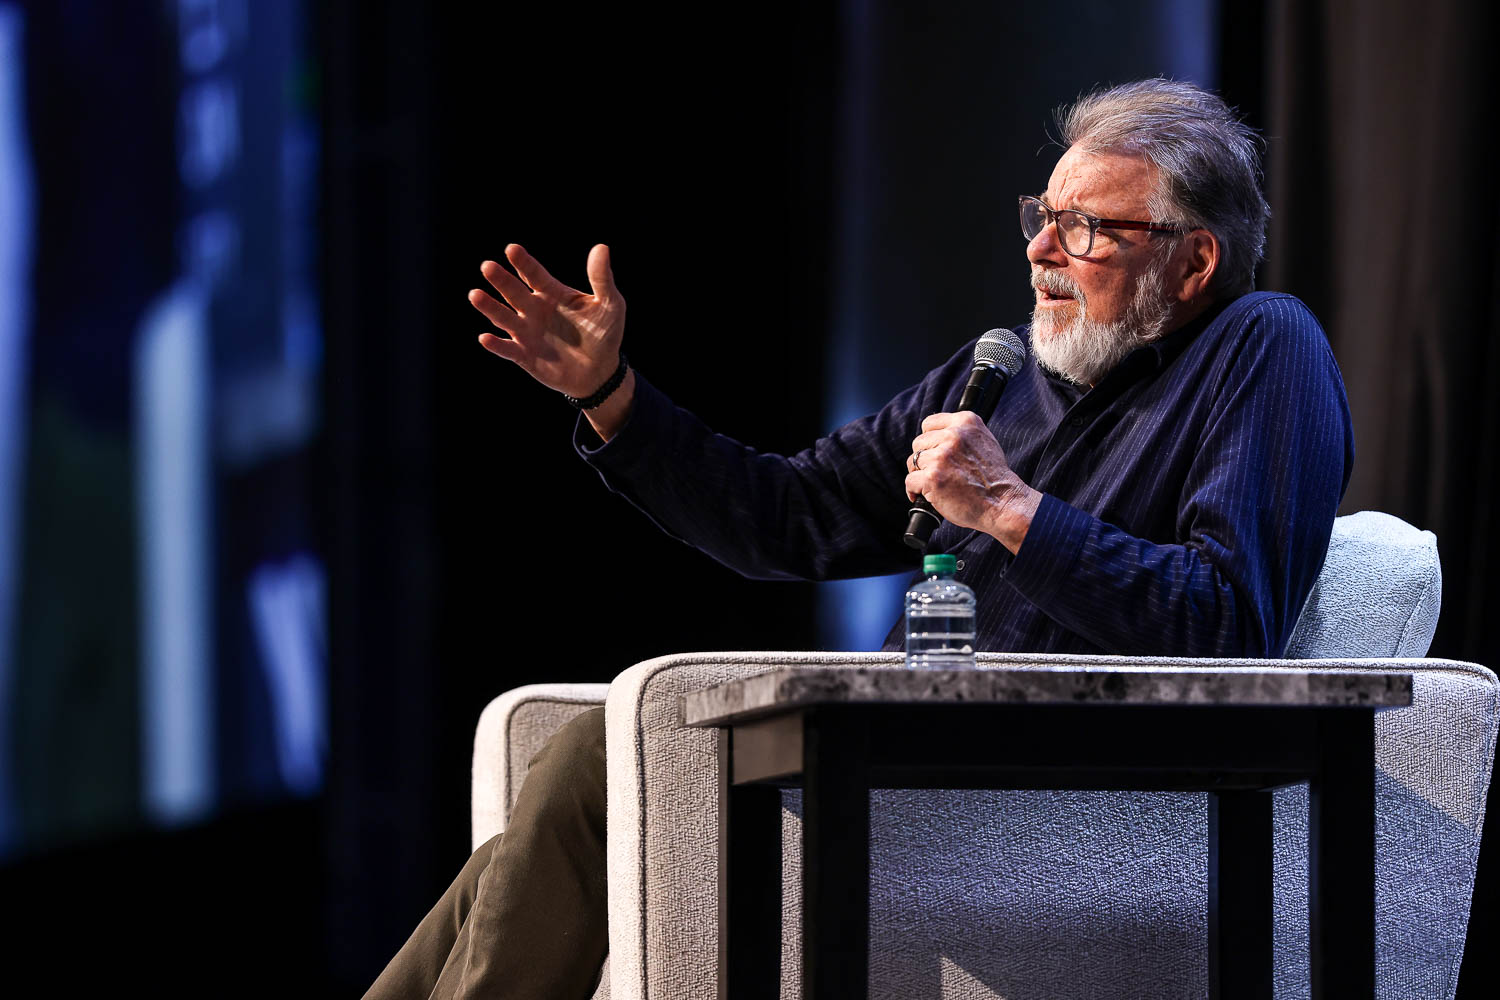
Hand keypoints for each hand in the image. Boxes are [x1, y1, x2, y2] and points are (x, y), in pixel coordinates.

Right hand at [470, 244, 625, 398]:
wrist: (601, 371)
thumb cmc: (605, 334)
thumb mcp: (610, 304)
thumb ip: (602, 278)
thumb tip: (601, 248)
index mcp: (551, 293)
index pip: (534, 274)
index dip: (523, 263)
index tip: (512, 249)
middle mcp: (534, 309)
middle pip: (513, 292)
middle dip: (501, 280)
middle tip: (488, 266)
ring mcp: (527, 332)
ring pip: (504, 317)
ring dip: (489, 307)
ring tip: (475, 295)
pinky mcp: (525, 356)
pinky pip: (507, 349)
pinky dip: (496, 345)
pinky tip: (485, 338)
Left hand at [905, 412, 1040, 553]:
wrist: (1003, 502)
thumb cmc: (993, 478)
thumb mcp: (984, 441)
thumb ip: (962, 434)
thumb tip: (938, 435)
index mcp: (966, 422)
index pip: (930, 423)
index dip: (930, 441)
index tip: (935, 453)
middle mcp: (953, 435)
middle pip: (919, 443)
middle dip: (924, 459)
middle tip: (938, 473)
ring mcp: (941, 456)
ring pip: (913, 461)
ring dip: (920, 474)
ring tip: (936, 485)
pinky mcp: (932, 477)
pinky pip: (910, 481)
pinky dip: (914, 491)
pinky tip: (926, 496)